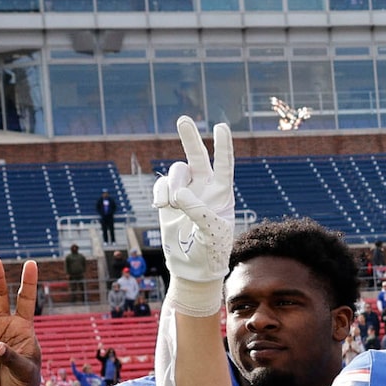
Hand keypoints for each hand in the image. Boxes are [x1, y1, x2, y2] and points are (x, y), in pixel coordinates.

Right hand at [153, 117, 235, 289]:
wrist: (192, 266)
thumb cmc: (210, 250)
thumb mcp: (211, 232)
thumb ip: (197, 210)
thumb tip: (179, 193)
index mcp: (222, 194)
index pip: (225, 164)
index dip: (223, 145)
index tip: (221, 126)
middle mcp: (205, 188)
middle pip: (198, 157)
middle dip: (190, 138)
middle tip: (183, 119)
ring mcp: (186, 192)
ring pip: (176, 172)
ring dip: (173, 185)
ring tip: (173, 205)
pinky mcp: (168, 200)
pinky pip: (161, 185)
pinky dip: (160, 193)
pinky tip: (162, 207)